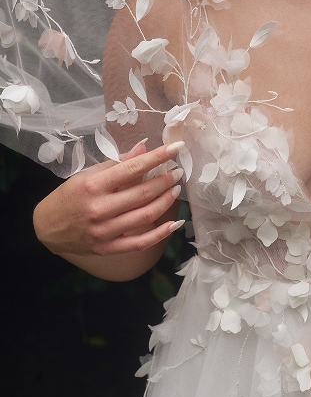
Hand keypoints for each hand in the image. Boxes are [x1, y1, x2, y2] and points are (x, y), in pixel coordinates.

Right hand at [33, 141, 185, 256]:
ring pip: (145, 215)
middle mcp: (100, 209)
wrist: (46, 228)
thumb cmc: (68, 196)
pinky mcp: (108, 248)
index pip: (133, 168)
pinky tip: (174, 224)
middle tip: (178, 171)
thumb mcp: (87, 174)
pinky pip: (140, 243)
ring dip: (166, 201)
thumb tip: (143, 148)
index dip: (158, 157)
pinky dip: (160, 233)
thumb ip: (116, 163)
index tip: (176, 147)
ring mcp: (104, 231)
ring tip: (175, 189)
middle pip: (143, 192)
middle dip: (166, 179)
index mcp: (94, 185)